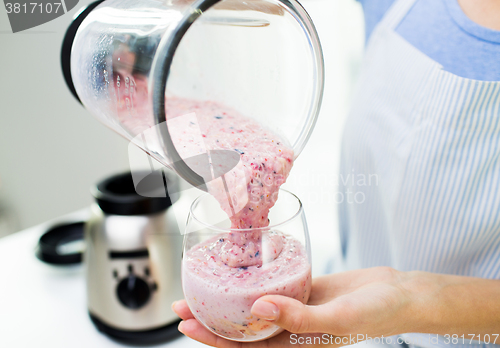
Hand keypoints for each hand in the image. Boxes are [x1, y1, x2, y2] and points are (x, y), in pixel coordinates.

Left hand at [172, 267, 417, 346]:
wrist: (398, 293)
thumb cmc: (375, 313)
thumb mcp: (338, 318)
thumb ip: (300, 319)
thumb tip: (259, 310)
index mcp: (294, 344)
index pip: (243, 345)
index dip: (213, 338)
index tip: (186, 324)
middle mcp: (289, 328)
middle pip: (241, 326)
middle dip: (210, 316)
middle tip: (181, 302)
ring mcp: (294, 307)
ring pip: (253, 304)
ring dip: (228, 297)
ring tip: (204, 283)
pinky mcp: (302, 288)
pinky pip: (273, 284)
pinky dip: (255, 279)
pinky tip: (241, 269)